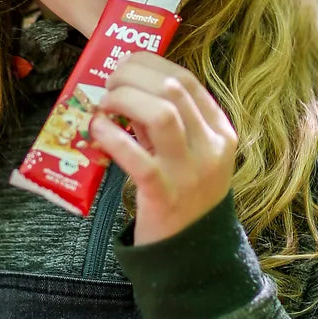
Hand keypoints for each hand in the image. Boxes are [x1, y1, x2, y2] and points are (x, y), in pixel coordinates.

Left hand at [90, 51, 236, 244]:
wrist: (192, 254)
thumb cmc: (184, 196)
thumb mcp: (187, 154)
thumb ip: (165, 123)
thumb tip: (127, 87)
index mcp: (221, 132)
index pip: (188, 80)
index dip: (151, 64)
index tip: (126, 65)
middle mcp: (211, 148)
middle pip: (173, 89)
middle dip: (132, 76)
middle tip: (109, 84)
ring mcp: (189, 172)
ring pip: (162, 114)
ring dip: (125, 99)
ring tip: (105, 104)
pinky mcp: (163, 194)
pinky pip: (135, 155)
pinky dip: (111, 135)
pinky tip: (97, 130)